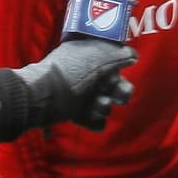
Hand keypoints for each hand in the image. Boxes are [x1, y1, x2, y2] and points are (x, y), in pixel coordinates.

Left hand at [12, 39, 136, 131]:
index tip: (124, 68)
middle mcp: (86, 75)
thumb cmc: (71, 71)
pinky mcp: (75, 114)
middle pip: (113, 85)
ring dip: (105, 106)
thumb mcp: (98, 57)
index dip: (120, 65)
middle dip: (120, 91)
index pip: (111, 60)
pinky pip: (94, 121)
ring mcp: (80, 95)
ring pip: (105, 104)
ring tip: (99, 105)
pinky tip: (91, 117)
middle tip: (119, 95)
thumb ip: (119, 55)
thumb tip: (133, 56)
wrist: (43, 97)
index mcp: (88, 56)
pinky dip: (96, 121)